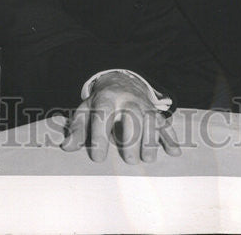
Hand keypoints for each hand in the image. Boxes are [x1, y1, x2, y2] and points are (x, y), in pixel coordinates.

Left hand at [60, 71, 179, 162]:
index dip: (100, 136)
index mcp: (106, 98)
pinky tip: (174, 152)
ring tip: (147, 159)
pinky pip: (164, 123)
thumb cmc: (100, 102)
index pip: (103, 115)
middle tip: (128, 161)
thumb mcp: (86, 110)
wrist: (121, 80)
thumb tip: (67, 146)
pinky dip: (170, 137)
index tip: (98, 159)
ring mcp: (144, 104)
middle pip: (133, 115)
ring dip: (151, 139)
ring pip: (151, 119)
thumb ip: (77, 128)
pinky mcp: (155, 111)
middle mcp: (127, 99)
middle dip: (132, 138)